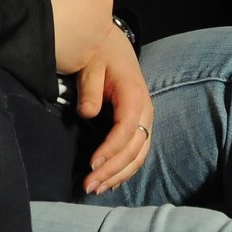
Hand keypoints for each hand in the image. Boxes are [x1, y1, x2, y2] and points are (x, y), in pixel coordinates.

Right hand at [32, 0, 115, 73]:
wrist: (33, 26)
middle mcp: (104, 24)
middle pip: (94, 19)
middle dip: (81, 18)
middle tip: (61, 16)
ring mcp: (93, 46)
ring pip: (86, 39)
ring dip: (74, 36)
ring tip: (54, 32)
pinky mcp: (79, 62)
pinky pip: (73, 55)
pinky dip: (65, 51)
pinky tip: (51, 45)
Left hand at [75, 28, 153, 193]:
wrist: (112, 44)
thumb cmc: (100, 53)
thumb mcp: (91, 64)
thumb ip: (90, 89)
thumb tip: (86, 113)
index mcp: (134, 95)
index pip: (127, 129)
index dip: (111, 150)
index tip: (91, 164)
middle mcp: (145, 110)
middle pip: (134, 148)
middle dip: (112, 170)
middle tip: (89, 186)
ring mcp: (145, 119)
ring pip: (138, 155)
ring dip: (119, 175)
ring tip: (96, 188)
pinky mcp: (139, 125)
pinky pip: (137, 152)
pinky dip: (124, 170)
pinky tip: (109, 182)